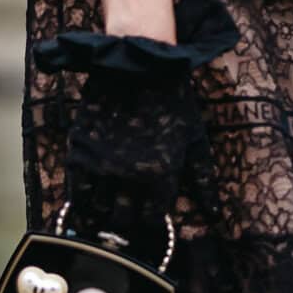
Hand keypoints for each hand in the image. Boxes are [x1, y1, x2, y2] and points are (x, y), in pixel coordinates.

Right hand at [34, 0, 237, 247]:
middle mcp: (131, 178)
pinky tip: (86, 202)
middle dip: (125, 225)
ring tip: (104, 215)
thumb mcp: (195, 139)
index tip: (146, 222)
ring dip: (101, 215)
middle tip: (123, 224)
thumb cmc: (173, 102)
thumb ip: (203, 179)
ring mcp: (103, 166)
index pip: (153, 221)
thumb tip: (215, 213)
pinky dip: (81, 202)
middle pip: (123, 221)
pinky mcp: (80, 153)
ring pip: (97, 211)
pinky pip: (76, 193)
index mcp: (162, 176)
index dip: (149, 224)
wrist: (138, 67)